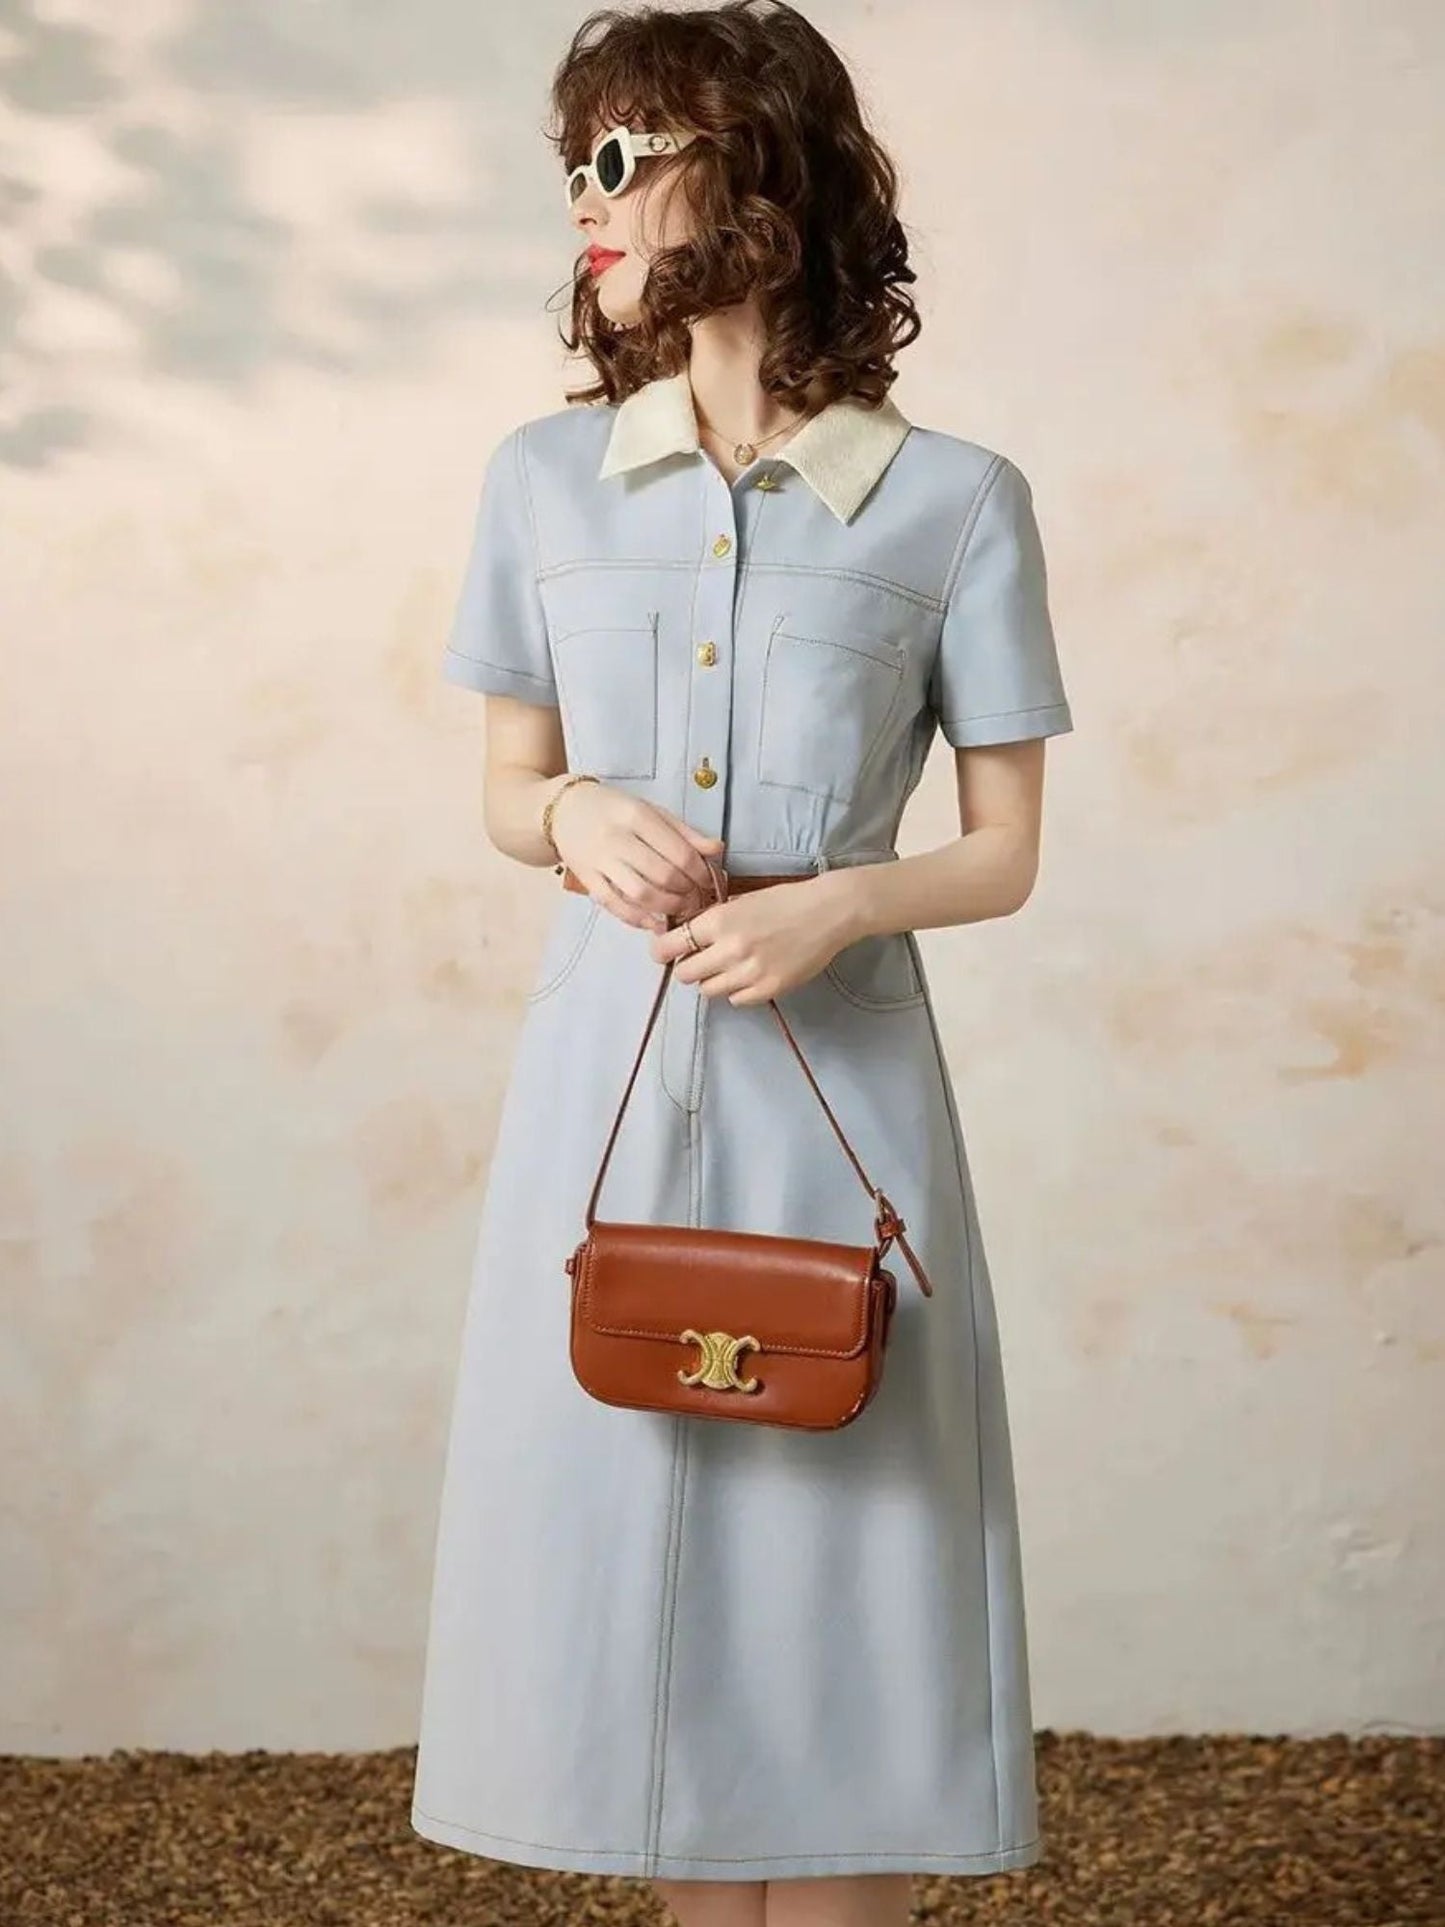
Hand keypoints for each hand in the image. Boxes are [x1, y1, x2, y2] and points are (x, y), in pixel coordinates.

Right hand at [549, 782, 725, 931]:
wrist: (566, 811)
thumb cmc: (615, 811)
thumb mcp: (652, 811)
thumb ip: (685, 832)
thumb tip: (718, 850)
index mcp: (637, 816)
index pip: (679, 852)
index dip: (700, 873)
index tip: (709, 881)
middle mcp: (617, 838)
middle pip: (663, 875)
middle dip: (687, 892)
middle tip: (697, 898)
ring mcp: (599, 861)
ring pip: (640, 894)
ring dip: (667, 907)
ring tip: (681, 909)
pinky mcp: (587, 879)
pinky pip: (615, 905)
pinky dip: (639, 919)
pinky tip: (655, 922)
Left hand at [647, 871, 861, 1004]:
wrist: (829, 912)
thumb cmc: (786, 900)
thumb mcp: (742, 900)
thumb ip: (714, 919)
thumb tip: (688, 933)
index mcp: (720, 921)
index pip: (671, 945)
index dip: (663, 951)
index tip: (665, 952)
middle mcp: (730, 949)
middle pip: (686, 974)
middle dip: (688, 967)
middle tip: (699, 960)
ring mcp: (750, 973)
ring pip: (709, 990)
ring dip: (712, 980)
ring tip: (728, 968)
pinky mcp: (769, 989)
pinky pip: (736, 1000)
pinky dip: (737, 991)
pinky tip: (749, 975)